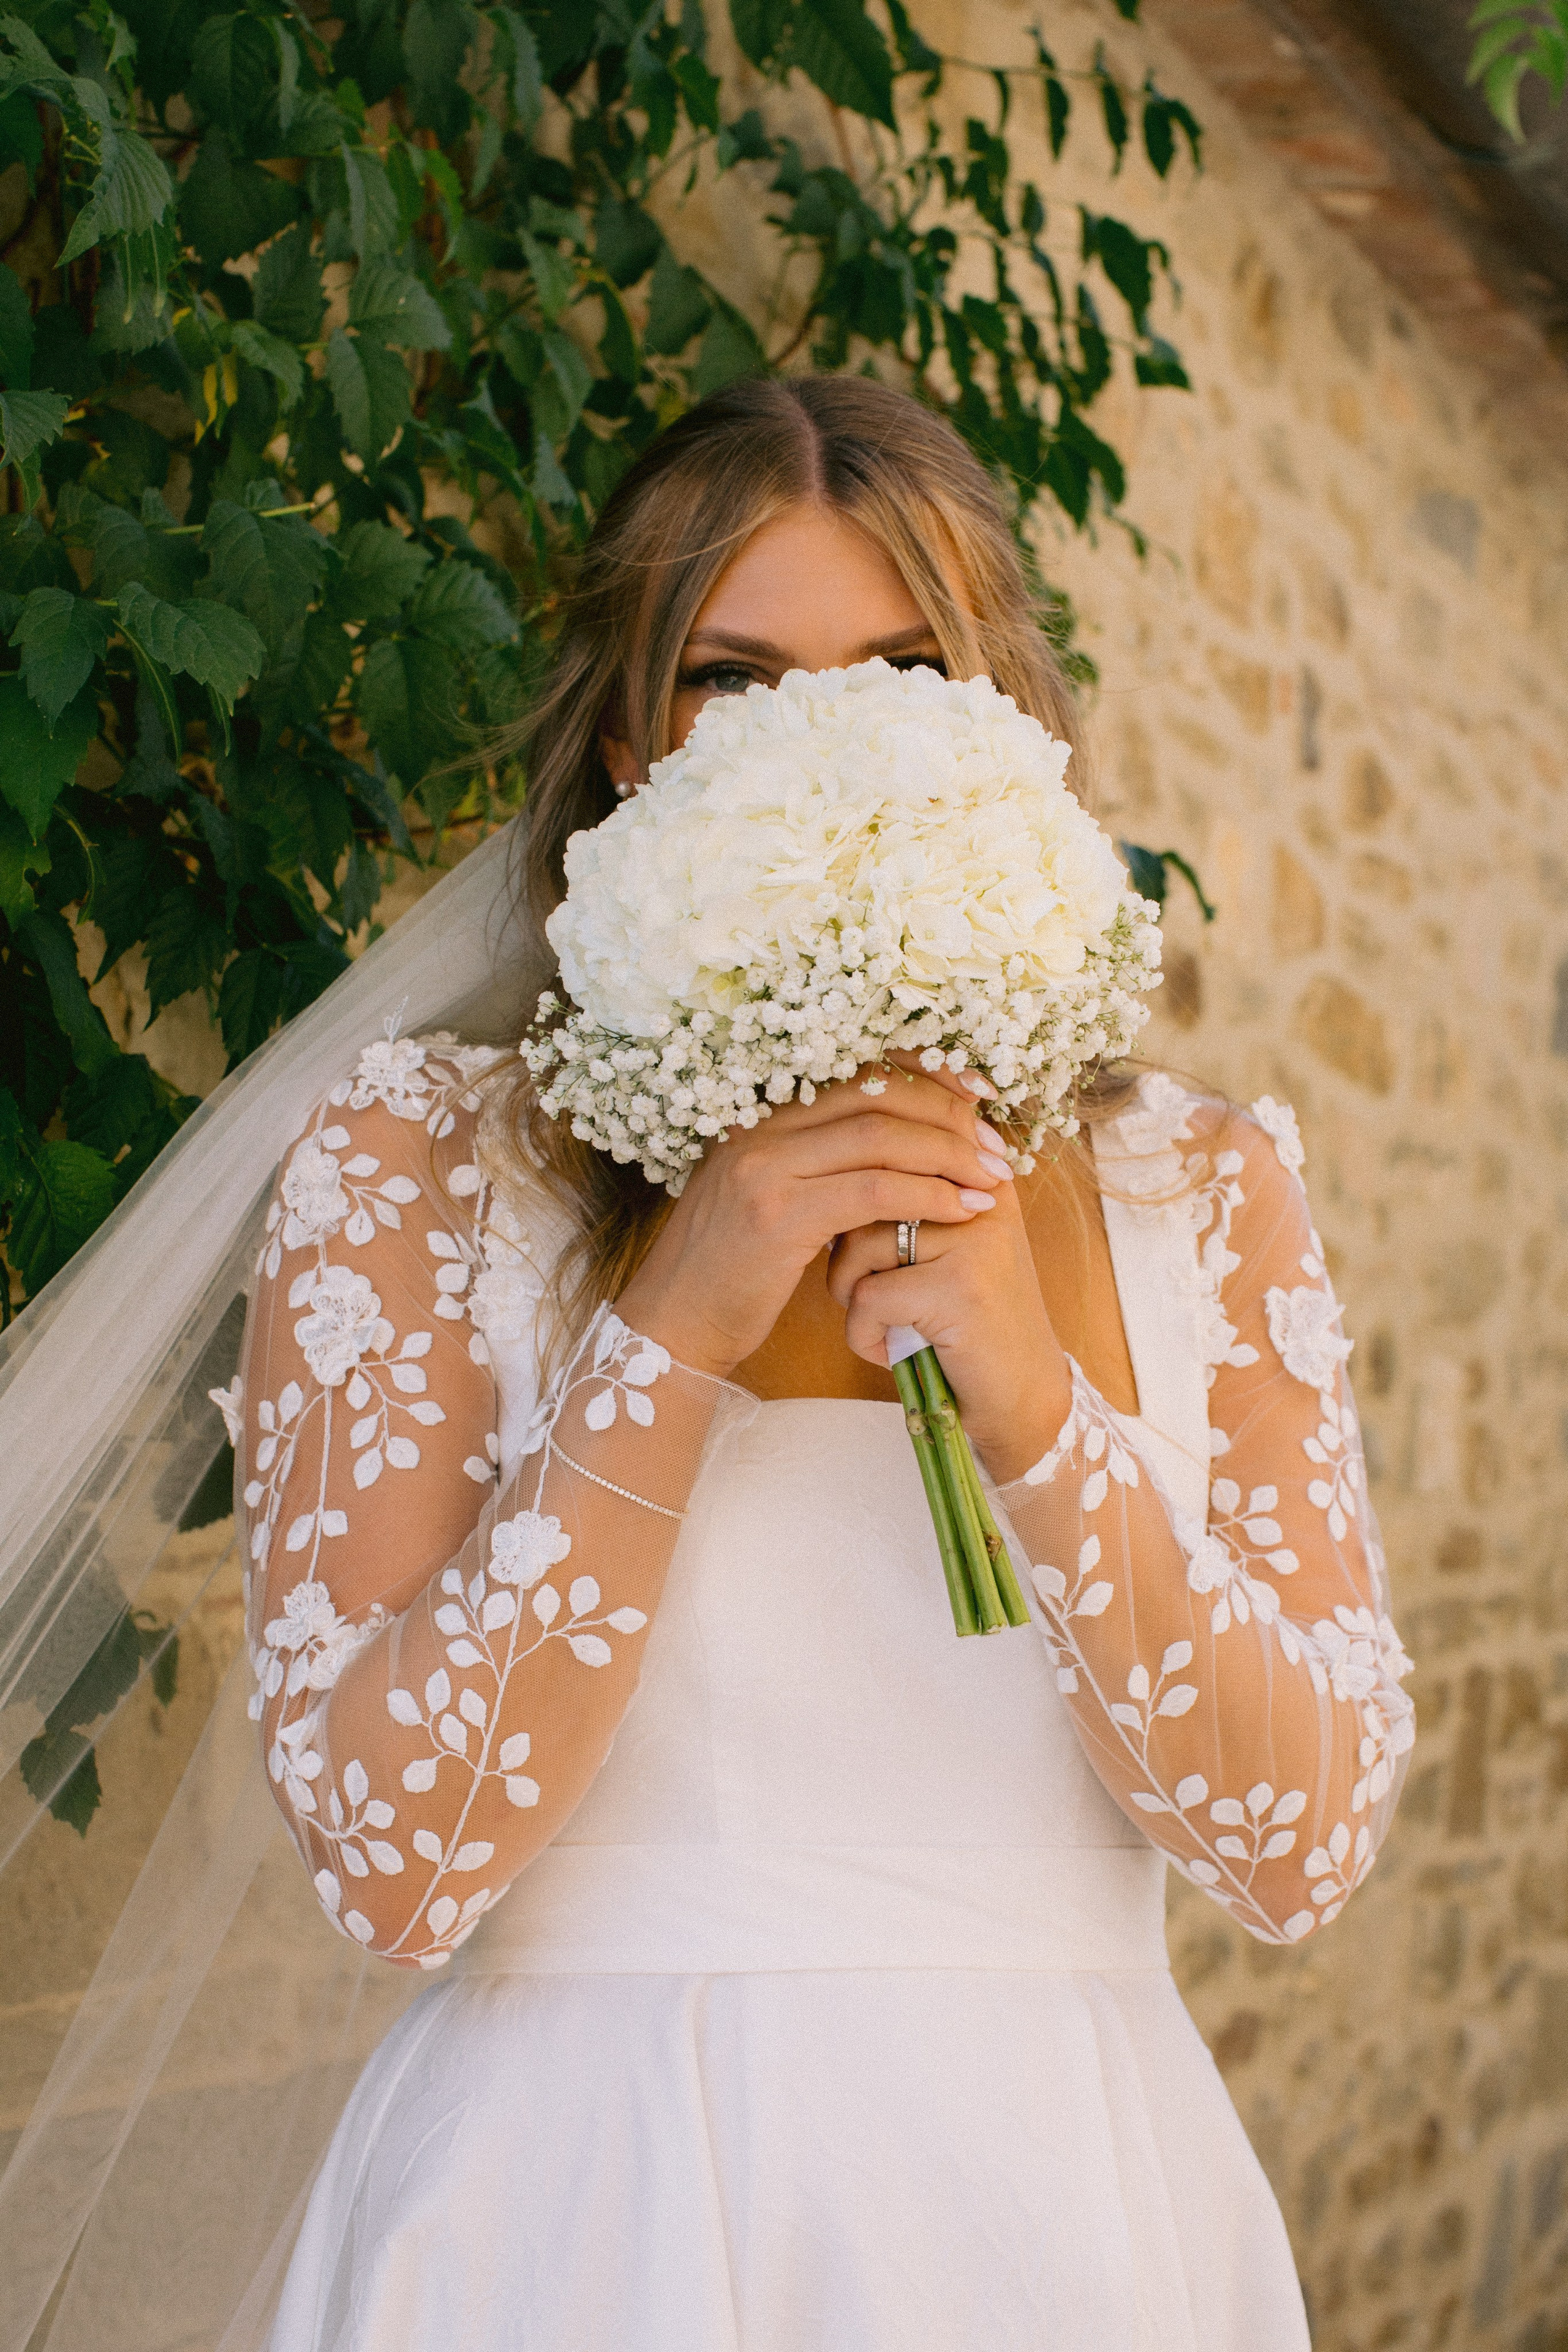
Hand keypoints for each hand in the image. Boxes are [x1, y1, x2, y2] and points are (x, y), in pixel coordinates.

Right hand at [614, 1063, 1012, 1382]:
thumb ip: (817, 1166)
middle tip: (998, 1144)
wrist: (673, 1325)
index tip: (977, 1096)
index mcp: (761, 1118)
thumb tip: (896, 1146)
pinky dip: (928, 1194)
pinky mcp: (780, 1216)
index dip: (926, 1076)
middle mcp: (761, 1130)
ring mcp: (766, 1168)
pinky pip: (873, 1190)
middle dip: (950, 1115)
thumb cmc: (730, 1272)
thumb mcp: (772, 1202)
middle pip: (877, 1094)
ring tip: (994, 1177)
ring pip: (881, 1137)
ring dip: (950, 1155)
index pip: (859, 1071)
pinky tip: (964, 1209)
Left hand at [824, 1135, 1071, 1484]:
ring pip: (858, 1243)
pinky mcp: (960, 1288)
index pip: (894, 1144)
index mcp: (980, 1173)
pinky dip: (863, 1334)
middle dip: (844, 1247)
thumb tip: (837, 1154)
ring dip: (850, 1295)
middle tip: (864, 1291)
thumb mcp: (947, 1248)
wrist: (1023, 1397)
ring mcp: (976, 1239)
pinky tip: (890, 1353)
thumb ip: (909, 1197)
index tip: (858, 1240)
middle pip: (866, 1189)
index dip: (857, 1185)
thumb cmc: (969, 1324)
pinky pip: (869, 1296)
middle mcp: (983, 1194)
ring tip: (884, 1325)